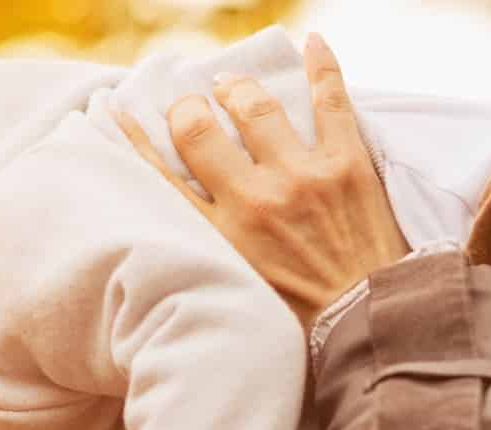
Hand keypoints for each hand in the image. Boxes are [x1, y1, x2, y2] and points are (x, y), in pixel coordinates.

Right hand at [116, 34, 411, 324]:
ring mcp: (301, 177)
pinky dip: (322, 67)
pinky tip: (312, 44)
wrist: (367, 325)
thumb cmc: (299, 320)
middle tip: (191, 106)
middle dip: (188, 108)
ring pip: (256, 107)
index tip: (122, 113)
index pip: (160, 175)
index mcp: (221, 237)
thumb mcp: (235, 289)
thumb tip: (185, 216)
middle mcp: (253, 200)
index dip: (136, 138)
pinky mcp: (345, 165)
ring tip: (231, 85)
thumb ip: (210, 248)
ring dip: (238, 88)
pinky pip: (331, 100)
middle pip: (199, 130)